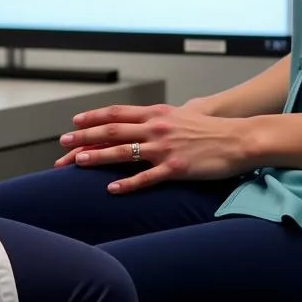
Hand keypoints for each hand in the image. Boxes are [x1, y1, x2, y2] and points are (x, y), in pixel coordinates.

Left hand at [57, 103, 254, 193]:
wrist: (237, 138)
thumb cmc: (210, 128)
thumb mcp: (181, 115)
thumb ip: (159, 118)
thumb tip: (143, 120)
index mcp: (157, 113)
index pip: (117, 113)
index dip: (94, 117)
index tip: (75, 122)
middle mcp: (156, 127)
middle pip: (113, 129)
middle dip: (86, 136)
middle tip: (64, 142)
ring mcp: (165, 148)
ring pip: (123, 151)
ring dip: (98, 156)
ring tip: (77, 161)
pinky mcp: (175, 168)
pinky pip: (146, 177)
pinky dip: (127, 183)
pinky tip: (111, 189)